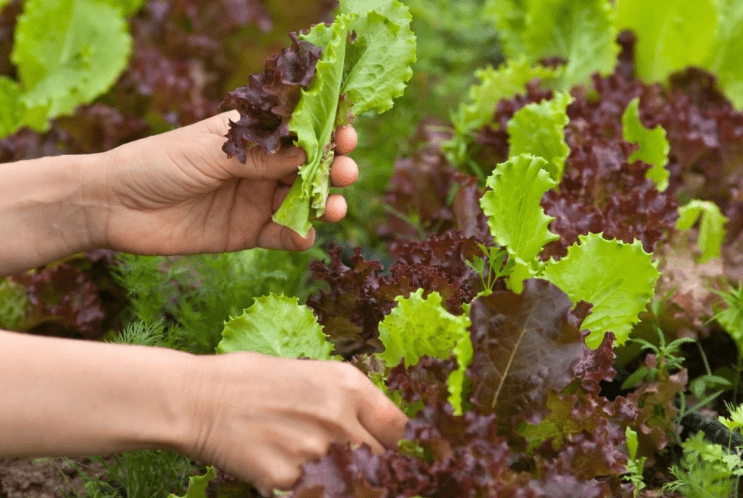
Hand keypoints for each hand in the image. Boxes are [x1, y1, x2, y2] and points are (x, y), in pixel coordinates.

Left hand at [91, 111, 358, 253]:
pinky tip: (304, 235)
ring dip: (323, 204)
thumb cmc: (158, 163)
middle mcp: (260, 167)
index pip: (299, 131)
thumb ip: (261, 158)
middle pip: (309, 168)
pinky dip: (299, 236)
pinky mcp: (247, 233)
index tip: (347, 135)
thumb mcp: (211, 153)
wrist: (114, 206)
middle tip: (346, 172)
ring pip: (302, 202)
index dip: (327, 132)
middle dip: (333, 169)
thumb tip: (311, 151)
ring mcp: (256, 200)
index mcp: (252, 136)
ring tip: (333, 208)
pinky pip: (283, 235)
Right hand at [181, 352, 407, 495]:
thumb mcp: (312, 373)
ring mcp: (316, 452)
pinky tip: (283, 470)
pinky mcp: (289, 481)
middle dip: (366, 464)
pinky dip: (303, 487)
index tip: (384, 450)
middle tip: (342, 461)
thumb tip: (374, 429)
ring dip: (336, 477)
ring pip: (350, 482)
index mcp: (349, 386)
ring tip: (306, 459)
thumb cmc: (252, 380)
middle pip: (380, 461)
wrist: (199, 398)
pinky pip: (313, 492)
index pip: (398, 428)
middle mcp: (340, 418)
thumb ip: (350, 400)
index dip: (394, 443)